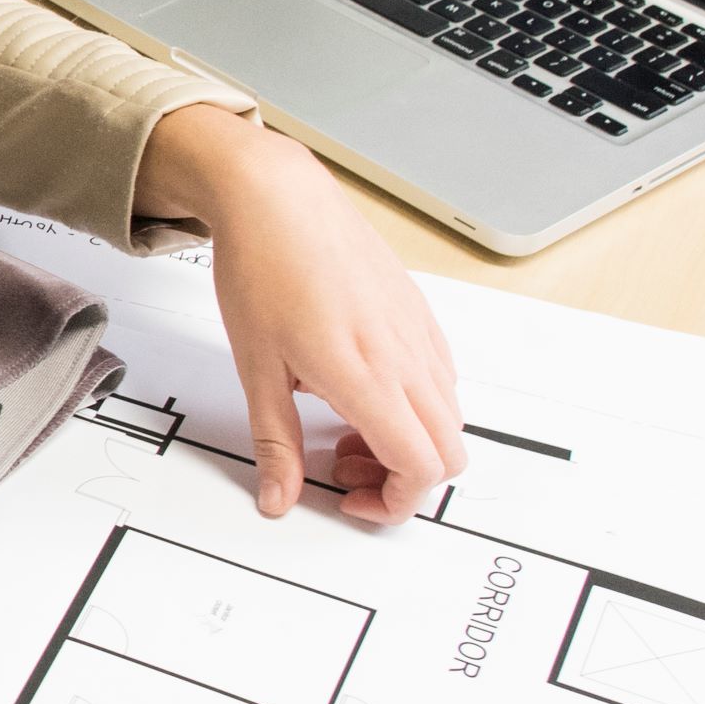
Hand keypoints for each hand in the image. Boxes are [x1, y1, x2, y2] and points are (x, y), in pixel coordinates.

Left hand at [137, 107, 467, 523]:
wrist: (278, 199)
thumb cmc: (263, 270)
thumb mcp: (255, 368)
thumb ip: (275, 441)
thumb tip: (279, 497)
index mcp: (368, 378)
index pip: (420, 469)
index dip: (393, 504)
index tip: (351, 499)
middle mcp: (406, 359)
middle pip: (448, 453)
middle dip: (403, 479)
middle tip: (344, 467)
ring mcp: (419, 334)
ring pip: (448, 417)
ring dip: (409, 441)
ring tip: (343, 426)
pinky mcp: (419, 314)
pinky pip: (440, 378)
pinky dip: (414, 404)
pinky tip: (360, 387)